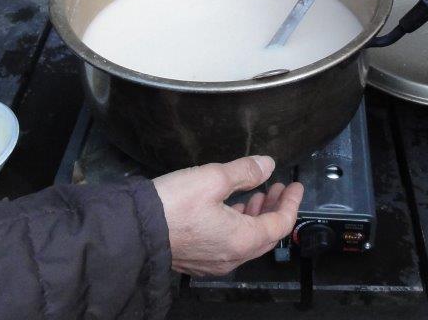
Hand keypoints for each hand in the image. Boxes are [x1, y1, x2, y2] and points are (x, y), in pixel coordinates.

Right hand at [152, 155, 303, 275]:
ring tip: (256, 194)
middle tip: (278, 189)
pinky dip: (238, 225)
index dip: (290, 203)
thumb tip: (266, 165)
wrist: (134, 230)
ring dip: (255, 216)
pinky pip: (228, 244)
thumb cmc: (172, 206)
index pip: (280, 224)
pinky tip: (230, 208)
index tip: (294, 187)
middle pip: (265, 235)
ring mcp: (214, 262)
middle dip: (274, 209)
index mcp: (241, 240)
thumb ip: (244, 172)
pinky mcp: (198, 259)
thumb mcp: (213, 178)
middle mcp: (231, 257)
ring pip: (247, 240)